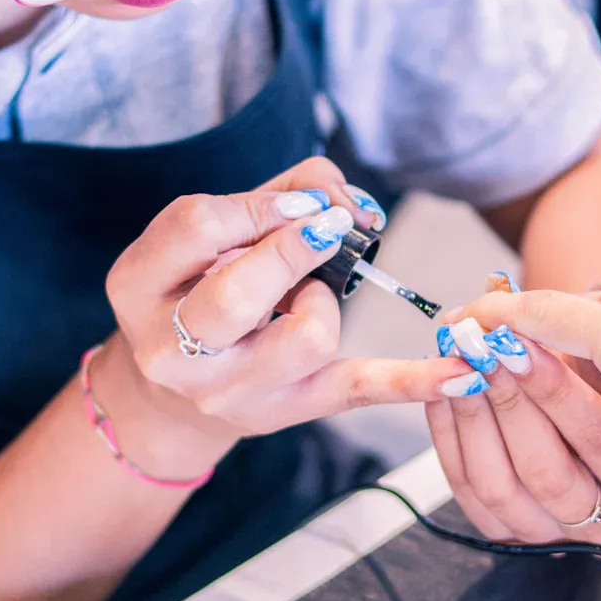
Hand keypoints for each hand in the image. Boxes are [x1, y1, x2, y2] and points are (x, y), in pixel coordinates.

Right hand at [98, 158, 471, 476]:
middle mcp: (173, 351)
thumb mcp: (204, 239)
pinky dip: (414, 382)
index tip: (301, 201)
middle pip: (237, 297)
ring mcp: (228, 391)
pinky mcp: (286, 411)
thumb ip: (267, 196)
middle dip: (294, 249)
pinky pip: (356, 391)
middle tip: (326, 228)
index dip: (259, 204)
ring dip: (322, 298)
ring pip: (305, 339)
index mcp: (139, 288)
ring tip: (307, 295)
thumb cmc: (194, 291)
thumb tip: (336, 189)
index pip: (196, 228)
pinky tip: (462, 374)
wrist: (171, 391)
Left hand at [429, 272, 600, 543]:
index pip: (598, 436)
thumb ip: (581, 356)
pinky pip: (464, 488)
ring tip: (456, 363)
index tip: (516, 343)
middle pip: (542, 469)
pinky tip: (441, 391)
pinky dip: (447, 435)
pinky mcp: (505, 532)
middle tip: (477, 348)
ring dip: (469, 416)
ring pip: (495, 485)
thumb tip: (521, 322)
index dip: (552, 388)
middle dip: (504, 401)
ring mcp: (549, 533)